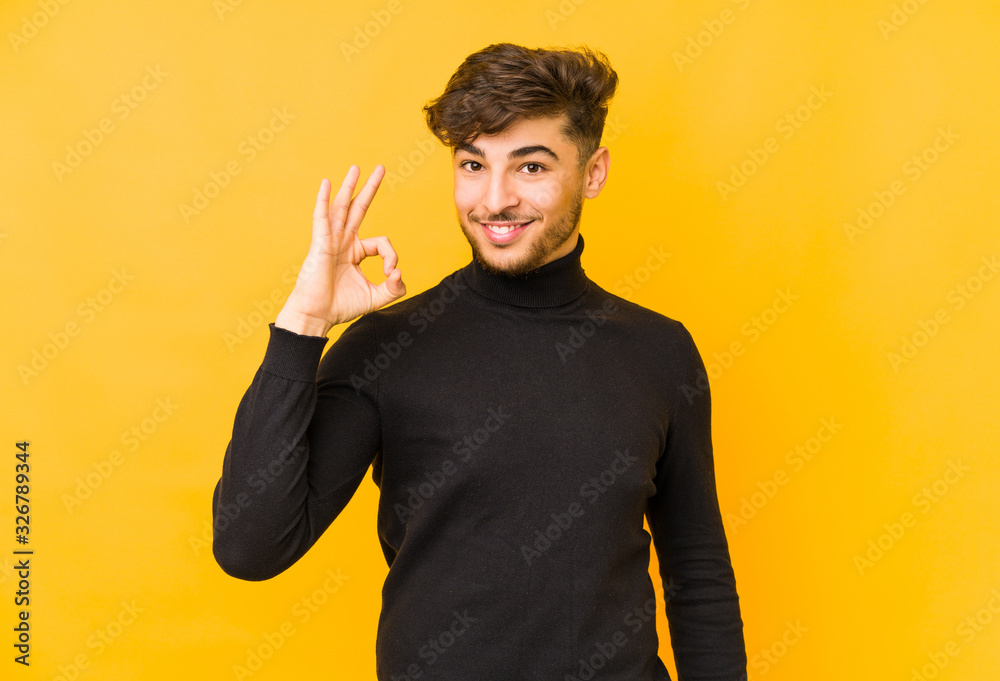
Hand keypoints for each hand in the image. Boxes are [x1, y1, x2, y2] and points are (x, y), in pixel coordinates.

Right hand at [276, 165, 405, 335]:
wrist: (317, 315)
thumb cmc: (341, 306)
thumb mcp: (377, 298)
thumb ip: (394, 288)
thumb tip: (400, 273)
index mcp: (355, 252)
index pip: (381, 243)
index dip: (391, 256)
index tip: (391, 274)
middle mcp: (343, 241)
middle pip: (359, 209)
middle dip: (370, 188)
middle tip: (380, 168)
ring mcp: (331, 240)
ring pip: (342, 208)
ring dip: (350, 187)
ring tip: (357, 167)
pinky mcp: (320, 243)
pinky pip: (322, 218)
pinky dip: (323, 200)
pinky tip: (326, 183)